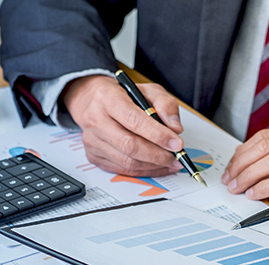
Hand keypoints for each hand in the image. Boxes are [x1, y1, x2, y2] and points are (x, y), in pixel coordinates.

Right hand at [63, 75, 183, 176]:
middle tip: (176, 157)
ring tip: (170, 163)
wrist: (94, 102)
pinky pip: (122, 169)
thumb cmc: (123, 96)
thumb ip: (165, 104)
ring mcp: (92, 140)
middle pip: (129, 145)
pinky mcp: (93, 156)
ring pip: (127, 161)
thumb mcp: (148, 90)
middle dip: (158, 155)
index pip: (134, 121)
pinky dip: (144, 171)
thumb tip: (175, 128)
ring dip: (153, 166)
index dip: (158, 135)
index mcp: (108, 98)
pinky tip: (157, 167)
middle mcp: (95, 119)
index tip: (177, 143)